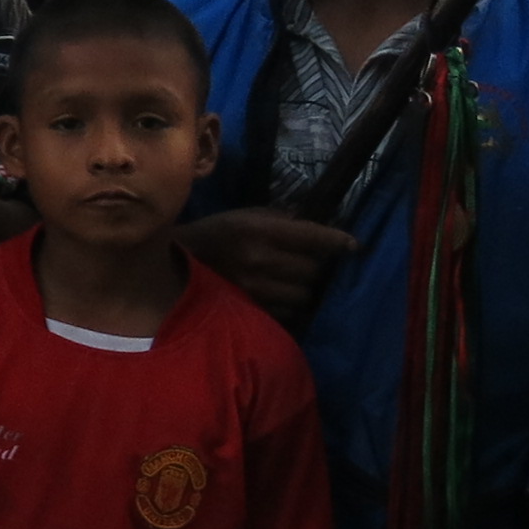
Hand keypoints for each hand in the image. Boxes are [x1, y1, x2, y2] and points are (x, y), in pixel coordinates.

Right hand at [180, 209, 358, 327]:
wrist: (175, 266)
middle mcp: (260, 260)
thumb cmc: (214, 234)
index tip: (354, 245)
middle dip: (316, 267)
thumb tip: (311, 225)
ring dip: (304, 289)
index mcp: (260, 231)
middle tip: (310, 264)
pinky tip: (281, 297)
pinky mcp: (251, 309)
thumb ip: (278, 221)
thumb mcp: (244, 216)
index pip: (312, 237)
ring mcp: (255, 289)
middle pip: (312, 270)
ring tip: (296, 282)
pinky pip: (287, 312)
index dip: (337, 241)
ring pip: (303, 295)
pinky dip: (289, 305)